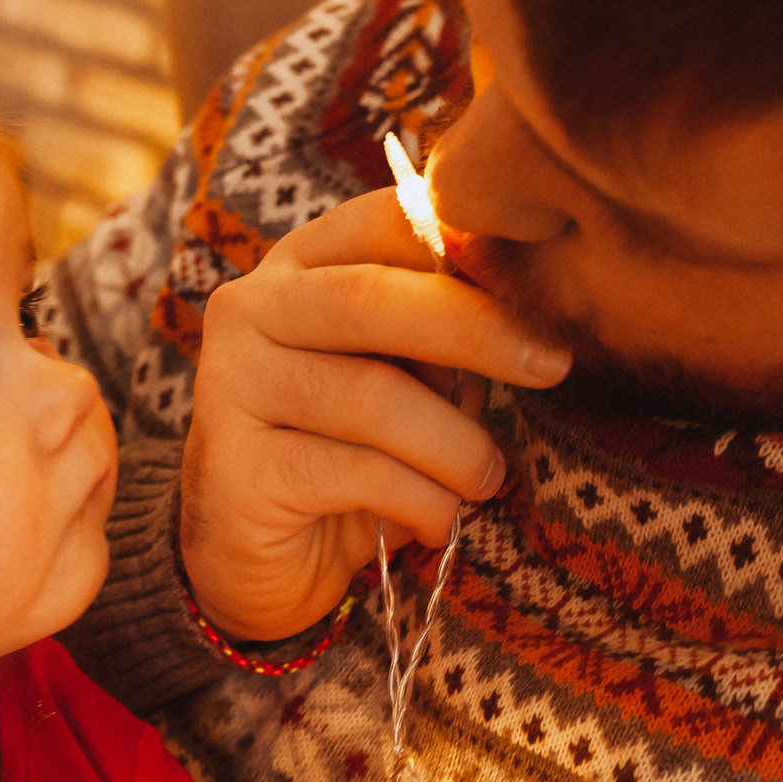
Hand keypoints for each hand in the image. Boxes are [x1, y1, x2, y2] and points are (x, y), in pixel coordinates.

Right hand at [182, 186, 568, 640]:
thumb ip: (442, 332)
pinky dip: (423, 500)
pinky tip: (438, 521)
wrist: (266, 561)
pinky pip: (359, 472)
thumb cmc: (352, 453)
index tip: (540, 283)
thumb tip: (537, 305)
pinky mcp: (237, 468)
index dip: (467, 243)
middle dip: (476, 330)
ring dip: (456, 445)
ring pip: (373, 397)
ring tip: (486, 478)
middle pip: (369, 299)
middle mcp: (249, 310)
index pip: (382, 220)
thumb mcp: (405, 376)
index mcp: (298, 267)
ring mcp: (231, 387)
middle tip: (551, 364)